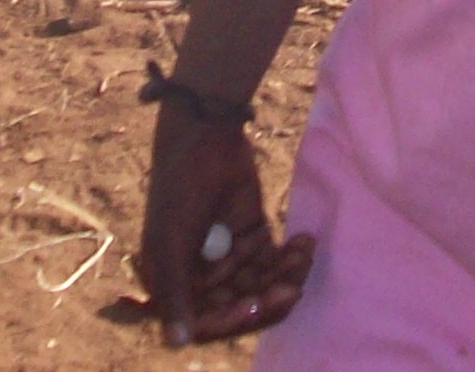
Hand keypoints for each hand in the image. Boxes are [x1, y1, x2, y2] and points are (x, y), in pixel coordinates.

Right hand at [137, 109, 312, 346]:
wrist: (206, 130)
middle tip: (292, 288)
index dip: (232, 321)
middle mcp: (200, 278)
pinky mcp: (252, 239)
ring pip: (262, 286)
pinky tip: (304, 242)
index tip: (256, 305)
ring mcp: (228, 259)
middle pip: (239, 307)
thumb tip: (178, 343)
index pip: (206, 322)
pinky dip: (292, 258)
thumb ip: (174, 290)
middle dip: (267, 299)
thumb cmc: (180, 185)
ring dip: (285, 276)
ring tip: (302, 254)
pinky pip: (274, 263)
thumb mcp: (170, 239)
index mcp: (171, 283)